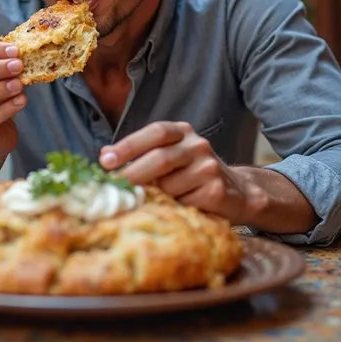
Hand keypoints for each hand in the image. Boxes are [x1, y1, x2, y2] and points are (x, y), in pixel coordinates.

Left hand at [99, 122, 267, 224]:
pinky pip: (183, 204)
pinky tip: (173, 210)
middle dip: (132, 175)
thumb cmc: (190, 175)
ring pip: (169, 186)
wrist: (237, 193)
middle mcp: (197, 145)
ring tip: (149, 202)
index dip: (128, 145)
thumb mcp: (168, 157)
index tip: (105, 161)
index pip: (154, 132)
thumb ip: (141, 155)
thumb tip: (104, 156)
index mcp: (182, 131)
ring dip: (155, 197)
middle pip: (160, 158)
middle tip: (113, 189)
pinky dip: (172, 209)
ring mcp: (209, 167)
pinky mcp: (216, 191)